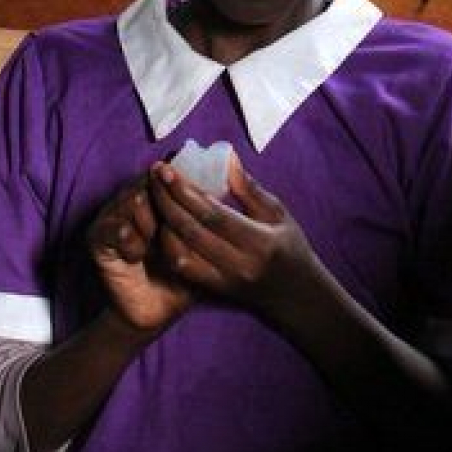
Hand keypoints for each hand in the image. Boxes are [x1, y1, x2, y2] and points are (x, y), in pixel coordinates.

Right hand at [87, 178, 195, 335]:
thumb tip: (235, 170)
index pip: (165, 173)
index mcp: (154, 196)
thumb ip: (208, 210)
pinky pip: (117, 227)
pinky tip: (136, 256)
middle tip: (165, 237)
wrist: (157, 310)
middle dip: (164, 209)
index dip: (179, 190)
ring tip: (150, 248)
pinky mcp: (96, 237)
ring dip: (149, 226)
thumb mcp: (202, 241)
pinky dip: (131, 242)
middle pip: (150, 183)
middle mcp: (130, 199)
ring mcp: (111, 216)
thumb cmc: (183, 273)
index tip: (188, 217)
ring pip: (134, 201)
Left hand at [148, 154, 321, 324]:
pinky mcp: (215, 291)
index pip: (212, 214)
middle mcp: (239, 264)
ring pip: (180, 254)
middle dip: (166, 201)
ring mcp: (224, 281)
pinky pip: (183, 269)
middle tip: (153, 176)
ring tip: (153, 198)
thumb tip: (226, 157)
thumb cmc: (290, 246)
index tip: (166, 169)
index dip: (185, 191)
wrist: (297, 294)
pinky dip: (168, 246)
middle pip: (191, 231)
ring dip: (161, 225)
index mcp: (259, 241)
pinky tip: (162, 225)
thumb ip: (249, 188)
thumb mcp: (277, 213)